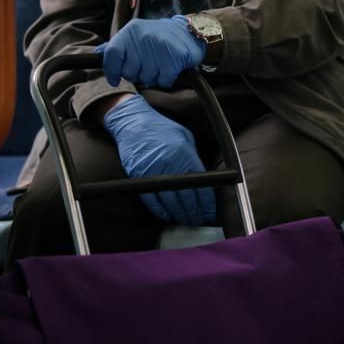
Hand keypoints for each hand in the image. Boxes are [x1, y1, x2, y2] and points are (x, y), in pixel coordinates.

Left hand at [95, 16, 204, 87]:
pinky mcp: (174, 57)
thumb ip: (117, 46)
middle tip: (147, 66)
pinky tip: (170, 68)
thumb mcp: (135, 35)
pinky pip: (163, 81)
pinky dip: (166, 79)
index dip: (111, 71)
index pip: (112, 54)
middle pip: (130, 72)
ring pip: (147, 79)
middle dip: (137, 75)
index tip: (114, 80)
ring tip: (160, 65)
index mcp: (130, 31)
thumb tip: (97, 53)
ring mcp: (159, 47)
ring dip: (153, 77)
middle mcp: (143, 37)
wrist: (189, 32)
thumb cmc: (158, 37)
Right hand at [103, 94, 215, 225]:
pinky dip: (161, 211)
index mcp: (185, 155)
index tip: (210, 211)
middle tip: (199, 220)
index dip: (207, 202)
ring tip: (187, 221)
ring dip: (180, 214)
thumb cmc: (160, 127)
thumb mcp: (185, 136)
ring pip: (171, 202)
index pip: (201, 185)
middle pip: (187, 197)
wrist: (133, 122)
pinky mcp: (139, 177)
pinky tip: (168, 216)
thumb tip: (203, 175)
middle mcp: (171, 165)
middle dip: (195, 212)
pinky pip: (152, 200)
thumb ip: (193, 156)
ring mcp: (154, 173)